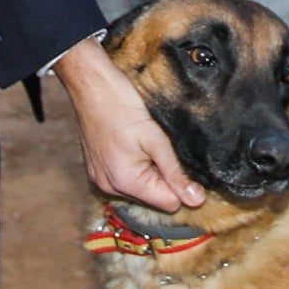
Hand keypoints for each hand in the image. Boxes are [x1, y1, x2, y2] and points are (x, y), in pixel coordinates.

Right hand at [54, 35, 201, 213]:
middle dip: (162, 176)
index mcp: (126, 182)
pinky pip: (124, 179)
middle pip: (153, 196)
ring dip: (147, 171)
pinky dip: (133, 166)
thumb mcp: (156, 139)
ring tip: (142, 143)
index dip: (180, 184)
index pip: (169, 203)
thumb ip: (176, 172)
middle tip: (158, 147)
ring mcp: (100, 179)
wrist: (91, 86)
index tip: (179, 160)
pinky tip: (131, 145)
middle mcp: (110, 187)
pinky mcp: (96, 171)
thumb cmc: (121, 106)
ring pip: (139, 188)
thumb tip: (196, 200)